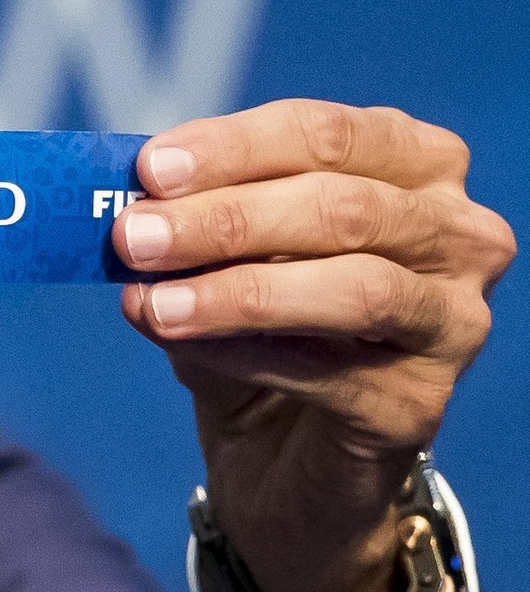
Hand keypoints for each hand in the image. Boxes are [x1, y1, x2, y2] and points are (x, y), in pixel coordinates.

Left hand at [112, 99, 514, 591]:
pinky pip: (329, 370)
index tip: (149, 168)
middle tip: (133, 235)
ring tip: (152, 301)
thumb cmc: (258, 328)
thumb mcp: (219, 256)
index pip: (328, 136)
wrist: (281, 455)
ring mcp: (452, 321)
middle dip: (225, 219)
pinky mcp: (421, 404)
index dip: (235, 148)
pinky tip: (179, 343)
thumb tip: (135, 206)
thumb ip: (189, 218)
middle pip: (343, 207)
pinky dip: (241, 351)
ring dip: (237, 290)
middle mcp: (458, 235)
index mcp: (415, 166)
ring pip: (354, 287)